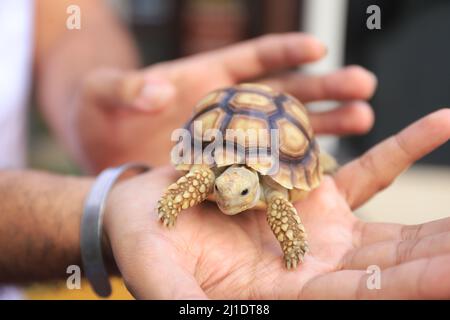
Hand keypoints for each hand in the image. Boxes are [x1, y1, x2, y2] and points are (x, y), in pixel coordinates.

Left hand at [75, 33, 375, 170]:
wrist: (100, 148)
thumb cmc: (99, 111)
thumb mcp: (103, 95)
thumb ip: (126, 89)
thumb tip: (154, 90)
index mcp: (205, 78)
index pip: (253, 59)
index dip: (285, 51)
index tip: (320, 46)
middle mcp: (229, 108)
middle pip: (284, 92)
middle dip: (324, 88)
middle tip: (365, 88)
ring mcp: (234, 140)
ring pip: (287, 130)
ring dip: (324, 125)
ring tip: (363, 120)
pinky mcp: (228, 170)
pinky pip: (270, 166)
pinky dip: (297, 166)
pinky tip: (329, 168)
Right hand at [104, 109, 449, 298]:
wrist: (144, 204)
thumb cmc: (145, 244)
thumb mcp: (160, 278)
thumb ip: (184, 302)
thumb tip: (199, 318)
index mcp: (277, 295)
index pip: (353, 298)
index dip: (402, 288)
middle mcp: (306, 266)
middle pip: (385, 266)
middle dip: (434, 256)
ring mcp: (312, 226)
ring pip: (386, 226)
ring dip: (433, 219)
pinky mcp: (307, 189)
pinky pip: (362, 171)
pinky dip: (398, 150)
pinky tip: (436, 125)